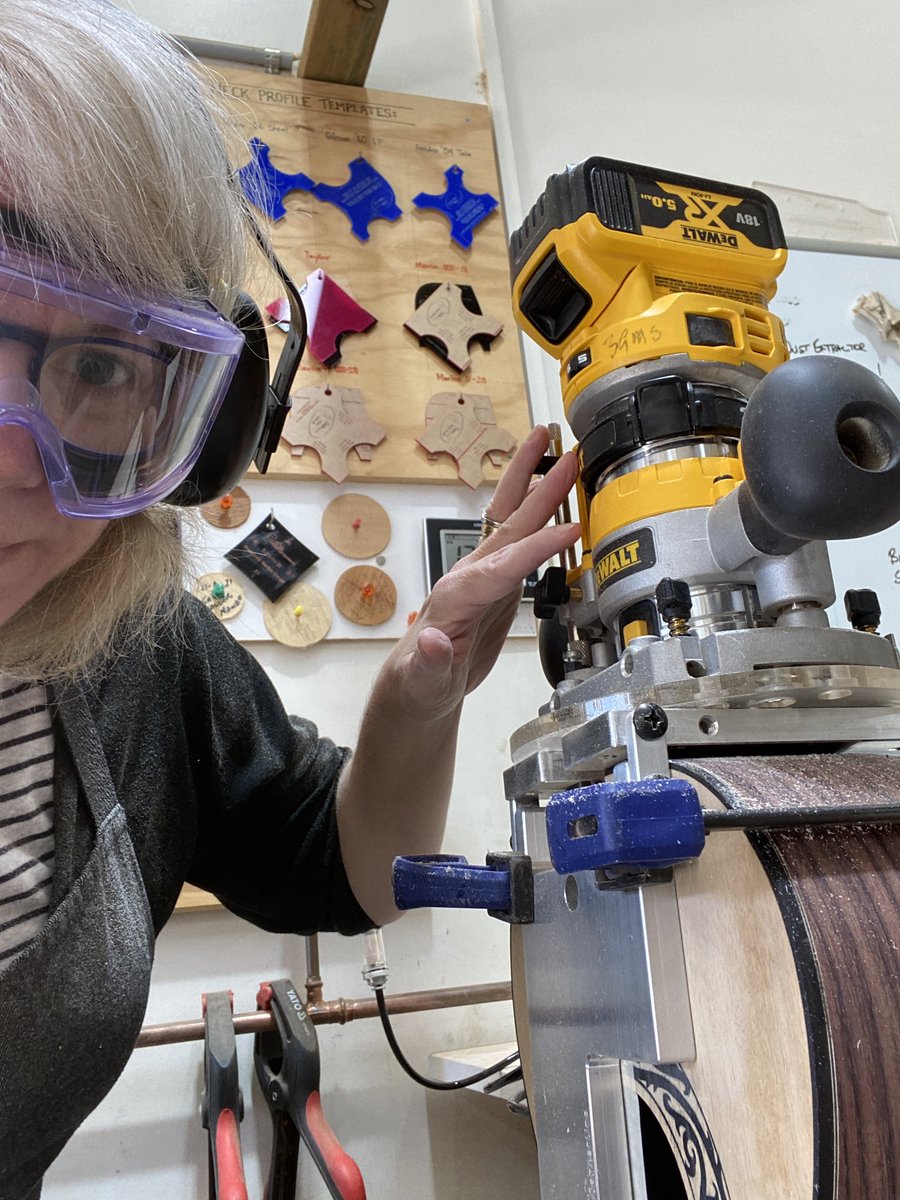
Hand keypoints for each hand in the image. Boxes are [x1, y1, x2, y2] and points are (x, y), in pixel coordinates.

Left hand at [384, 425, 580, 720]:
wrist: (418, 688)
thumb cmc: (420, 684)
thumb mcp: (423, 682)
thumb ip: (429, 664)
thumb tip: (433, 641)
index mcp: (456, 597)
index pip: (501, 567)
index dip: (535, 548)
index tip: (568, 531)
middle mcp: (469, 576)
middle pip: (508, 524)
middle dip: (536, 488)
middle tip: (564, 454)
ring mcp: (483, 575)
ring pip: (512, 520)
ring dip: (535, 484)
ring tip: (555, 448)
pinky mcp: (496, 582)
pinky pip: (522, 539)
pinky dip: (539, 513)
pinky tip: (553, 496)